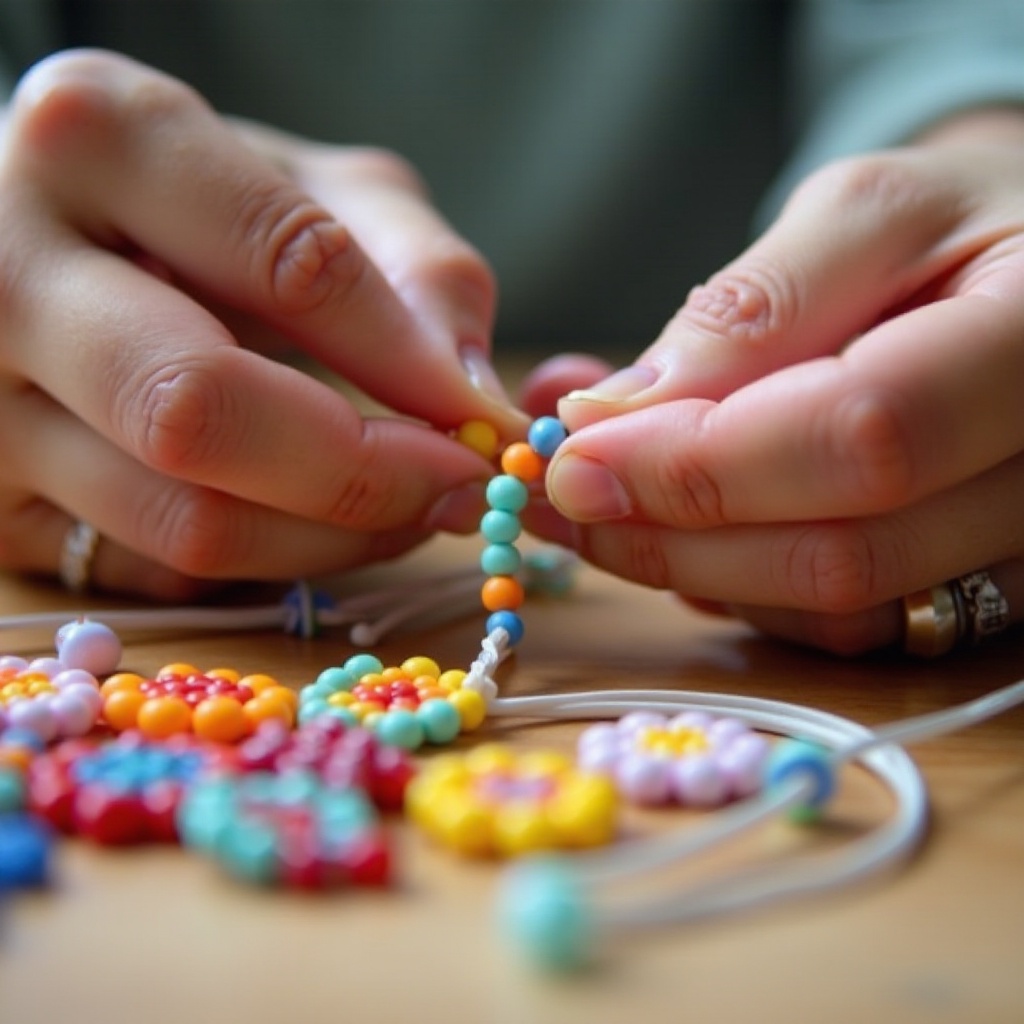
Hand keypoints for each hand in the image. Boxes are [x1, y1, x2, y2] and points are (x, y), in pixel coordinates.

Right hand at [0, 50, 525, 598]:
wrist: (56, 244)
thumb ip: (416, 272)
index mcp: (95, 140)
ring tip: (404, 505)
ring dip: (333, 537)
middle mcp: (5, 269)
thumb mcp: (321, 190)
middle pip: (200, 412)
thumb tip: (474, 399)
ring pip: (184, 520)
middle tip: (456, 487)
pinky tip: (313, 519)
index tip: (480, 419)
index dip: (404, 361)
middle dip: (364, 472)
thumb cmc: (205, 209)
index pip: (286, 263)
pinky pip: (161, 571)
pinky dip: (270, 561)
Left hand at [522, 112, 1023, 654]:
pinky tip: (693, 528)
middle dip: (675, 536)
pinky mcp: (982, 585)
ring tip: (608, 505)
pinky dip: (746, 587)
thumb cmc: (960, 223)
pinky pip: (846, 624)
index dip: (701, 463)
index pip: (862, 437)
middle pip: (843, 554)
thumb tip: (614, 416)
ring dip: (696, 572)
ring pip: (836, 610)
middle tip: (564, 498)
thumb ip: (751, 312)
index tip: (576, 454)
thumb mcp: (866, 215)